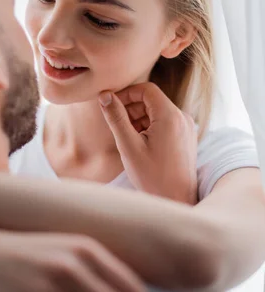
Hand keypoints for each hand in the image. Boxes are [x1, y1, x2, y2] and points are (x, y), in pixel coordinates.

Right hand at [99, 82, 197, 203]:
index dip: (126, 94)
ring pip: (158, 112)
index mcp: (170, 116)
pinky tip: (139, 145)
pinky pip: (165, 124)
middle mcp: (183, 118)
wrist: (176, 201)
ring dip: (139, 119)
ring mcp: (187, 128)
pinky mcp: (186, 138)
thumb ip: (116, 118)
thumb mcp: (128, 146)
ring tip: (127, 138)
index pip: (146, 90)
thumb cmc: (153, 177)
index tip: (111, 105)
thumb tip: (104, 95)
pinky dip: (149, 128)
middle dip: (131, 108)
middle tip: (115, 124)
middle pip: (152, 101)